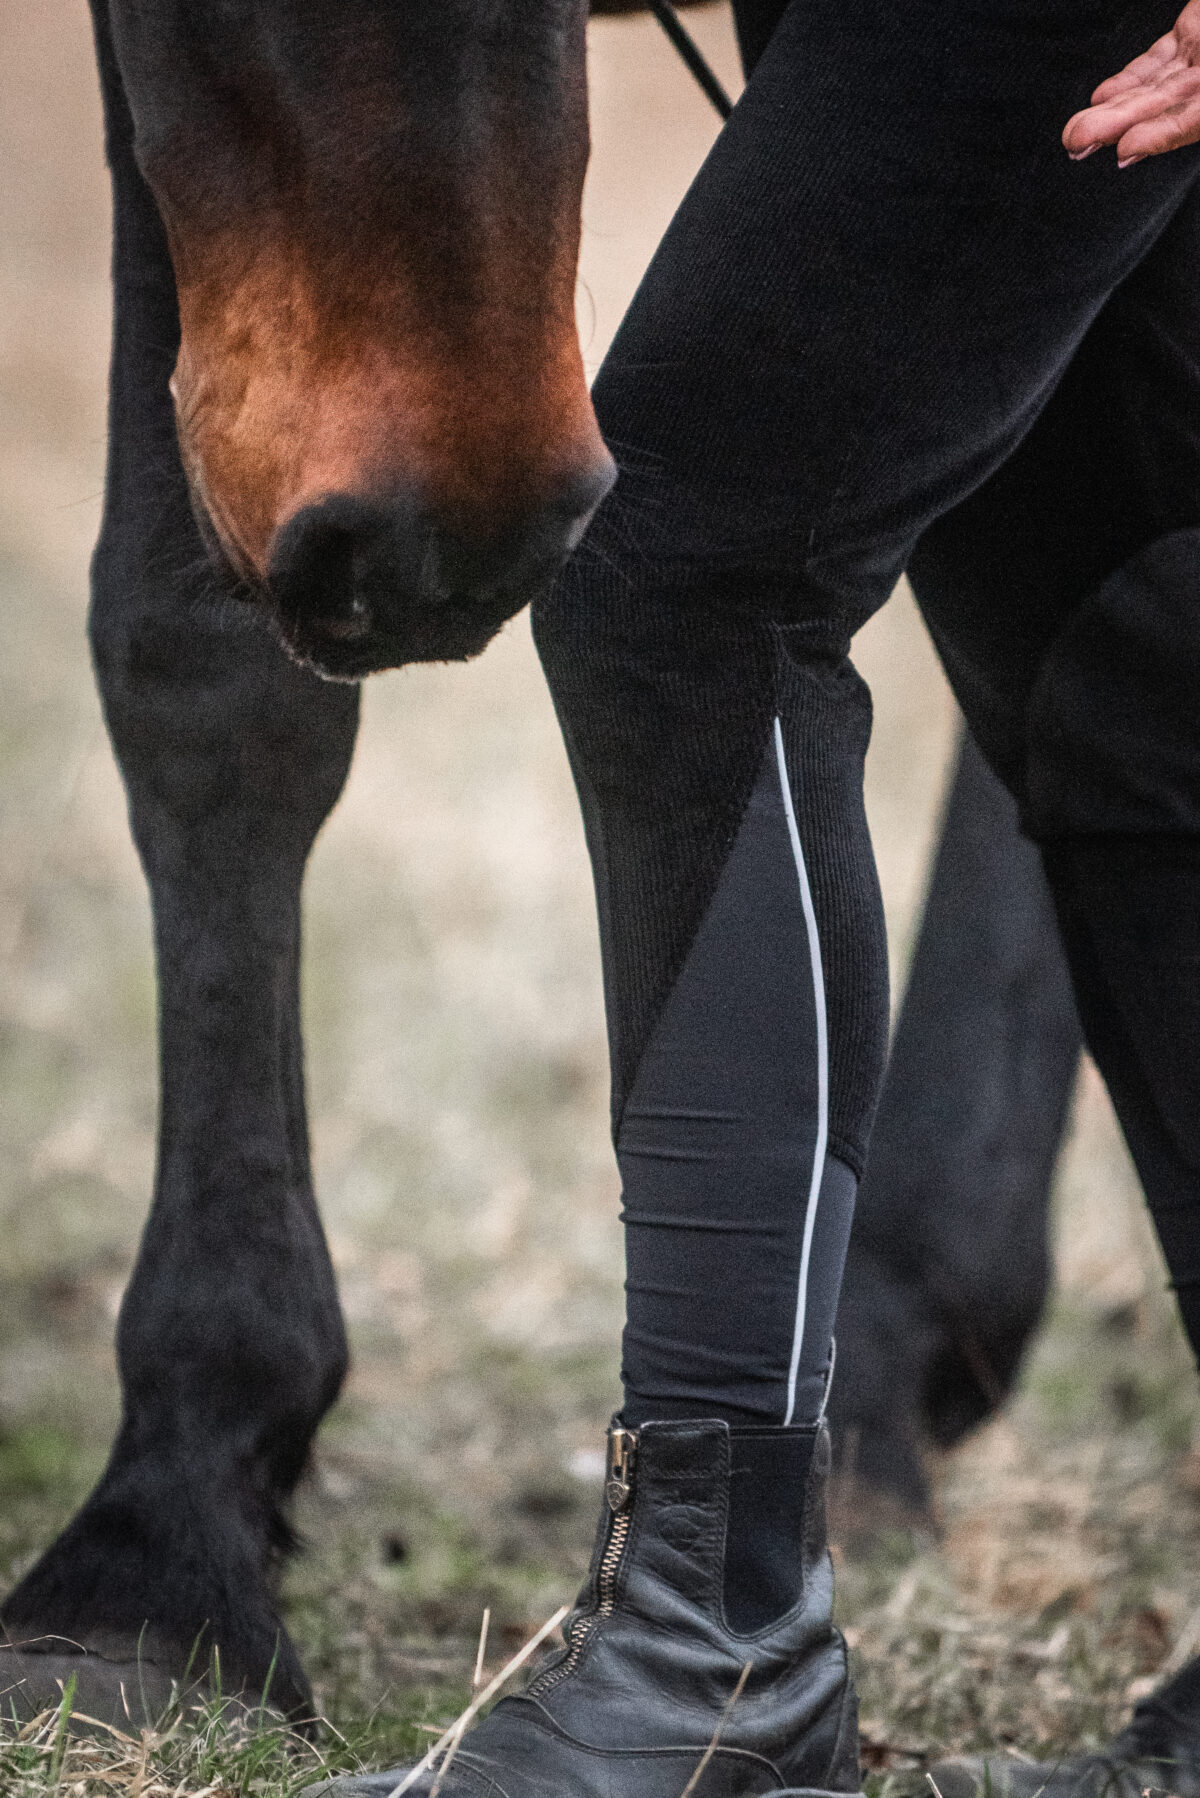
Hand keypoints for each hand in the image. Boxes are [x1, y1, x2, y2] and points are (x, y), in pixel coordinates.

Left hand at [1063, 0, 1199, 164]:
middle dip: (1119, 126)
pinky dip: (1129, 81)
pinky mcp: (1194, 35)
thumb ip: (1193, 105)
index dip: (1161, 136)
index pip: (1192, 120)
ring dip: (1114, 110)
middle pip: (1164, 109)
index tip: (1125, 149)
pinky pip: (1157, 63)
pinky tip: (1102, 97)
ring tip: (1077, 131)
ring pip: (1154, 89)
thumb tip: (1169, 118)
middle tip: (1078, 141)